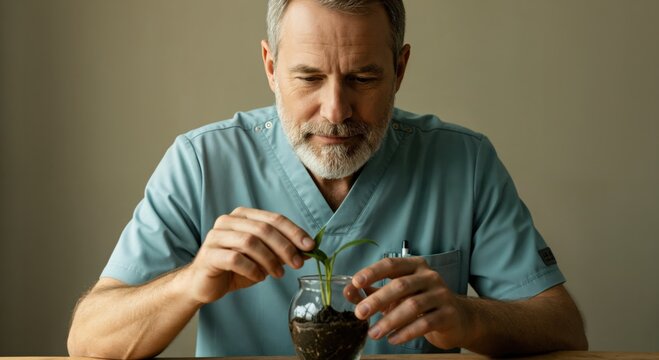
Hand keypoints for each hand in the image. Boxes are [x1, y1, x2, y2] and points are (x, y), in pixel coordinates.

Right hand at [185, 207, 314, 304]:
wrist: (204, 283)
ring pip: (249, 242)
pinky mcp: (208, 254)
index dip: (294, 231)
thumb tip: (310, 250)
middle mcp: (228, 221)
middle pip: (263, 229)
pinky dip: (252, 269)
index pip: (274, 218)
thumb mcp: (264, 258)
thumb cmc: (235, 268)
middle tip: (297, 263)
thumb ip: (283, 251)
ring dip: (269, 259)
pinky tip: (259, 277)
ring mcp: (215, 236)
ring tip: (278, 274)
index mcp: (243, 216)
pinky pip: (234, 259)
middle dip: (285, 247)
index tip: (310, 246)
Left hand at [349, 257, 472, 349]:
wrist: (457, 318)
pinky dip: (406, 332)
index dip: (372, 272)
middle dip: (377, 300)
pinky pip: (424, 324)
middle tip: (360, 313)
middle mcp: (429, 276)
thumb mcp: (396, 295)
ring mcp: (441, 294)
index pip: (391, 265)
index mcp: (415, 266)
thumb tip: (347, 291)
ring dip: (389, 321)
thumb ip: (372, 291)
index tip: (355, 283)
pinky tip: (393, 339)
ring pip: (412, 306)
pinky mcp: (448, 314)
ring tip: (373, 333)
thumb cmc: (421, 303)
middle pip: (400, 285)